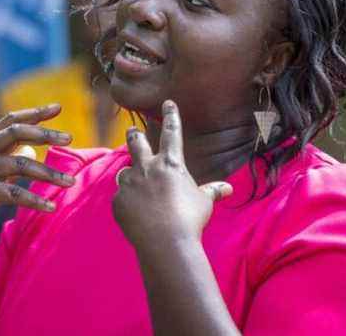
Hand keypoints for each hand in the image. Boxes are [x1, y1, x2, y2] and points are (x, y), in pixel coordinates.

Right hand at [0, 104, 73, 237]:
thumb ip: (5, 157)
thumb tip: (33, 150)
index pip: (10, 121)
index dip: (34, 113)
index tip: (57, 108)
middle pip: (17, 133)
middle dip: (45, 133)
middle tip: (70, 138)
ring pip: (21, 165)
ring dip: (49, 173)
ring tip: (70, 181)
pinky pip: (15, 195)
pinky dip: (35, 200)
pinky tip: (51, 206)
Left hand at [112, 100, 232, 248]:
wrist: (166, 242)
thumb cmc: (190, 220)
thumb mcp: (204, 202)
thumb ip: (211, 191)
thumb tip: (227, 188)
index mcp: (171, 164)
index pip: (171, 132)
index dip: (170, 116)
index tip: (167, 103)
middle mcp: (147, 167)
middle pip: (136, 143)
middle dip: (134, 135)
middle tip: (132, 131)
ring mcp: (130, 183)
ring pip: (125, 173)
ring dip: (131, 177)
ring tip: (137, 188)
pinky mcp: (118, 200)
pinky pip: (122, 199)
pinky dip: (128, 204)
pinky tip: (137, 216)